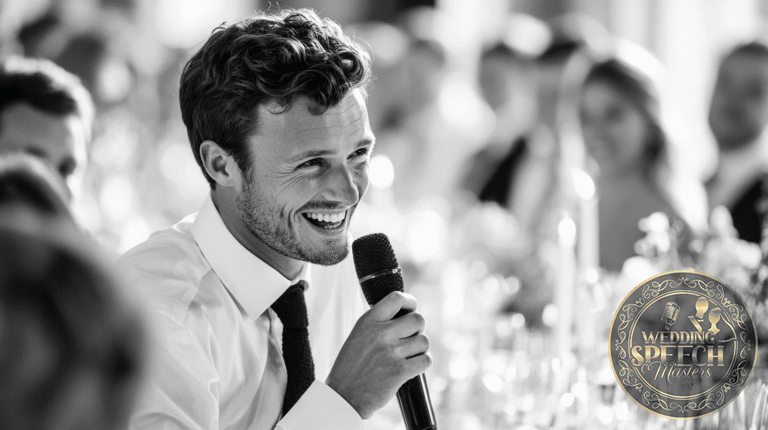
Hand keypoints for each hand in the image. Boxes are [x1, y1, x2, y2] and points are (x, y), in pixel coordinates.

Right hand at [326, 291, 431, 418]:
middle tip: (409, 338)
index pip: (396, 298)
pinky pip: (426, 360)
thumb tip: (405, 315)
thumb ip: (378, 324)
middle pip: (417, 319)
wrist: (344, 397)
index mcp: (368, 322)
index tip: (411, 308)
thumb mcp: (358, 336)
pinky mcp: (400, 371)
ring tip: (407, 356)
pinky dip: (422, 363)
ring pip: (424, 341)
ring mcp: (391, 352)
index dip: (409, 302)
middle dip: (418, 329)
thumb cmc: (351, 367)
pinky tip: (411, 367)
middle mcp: (380, 334)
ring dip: (419, 348)